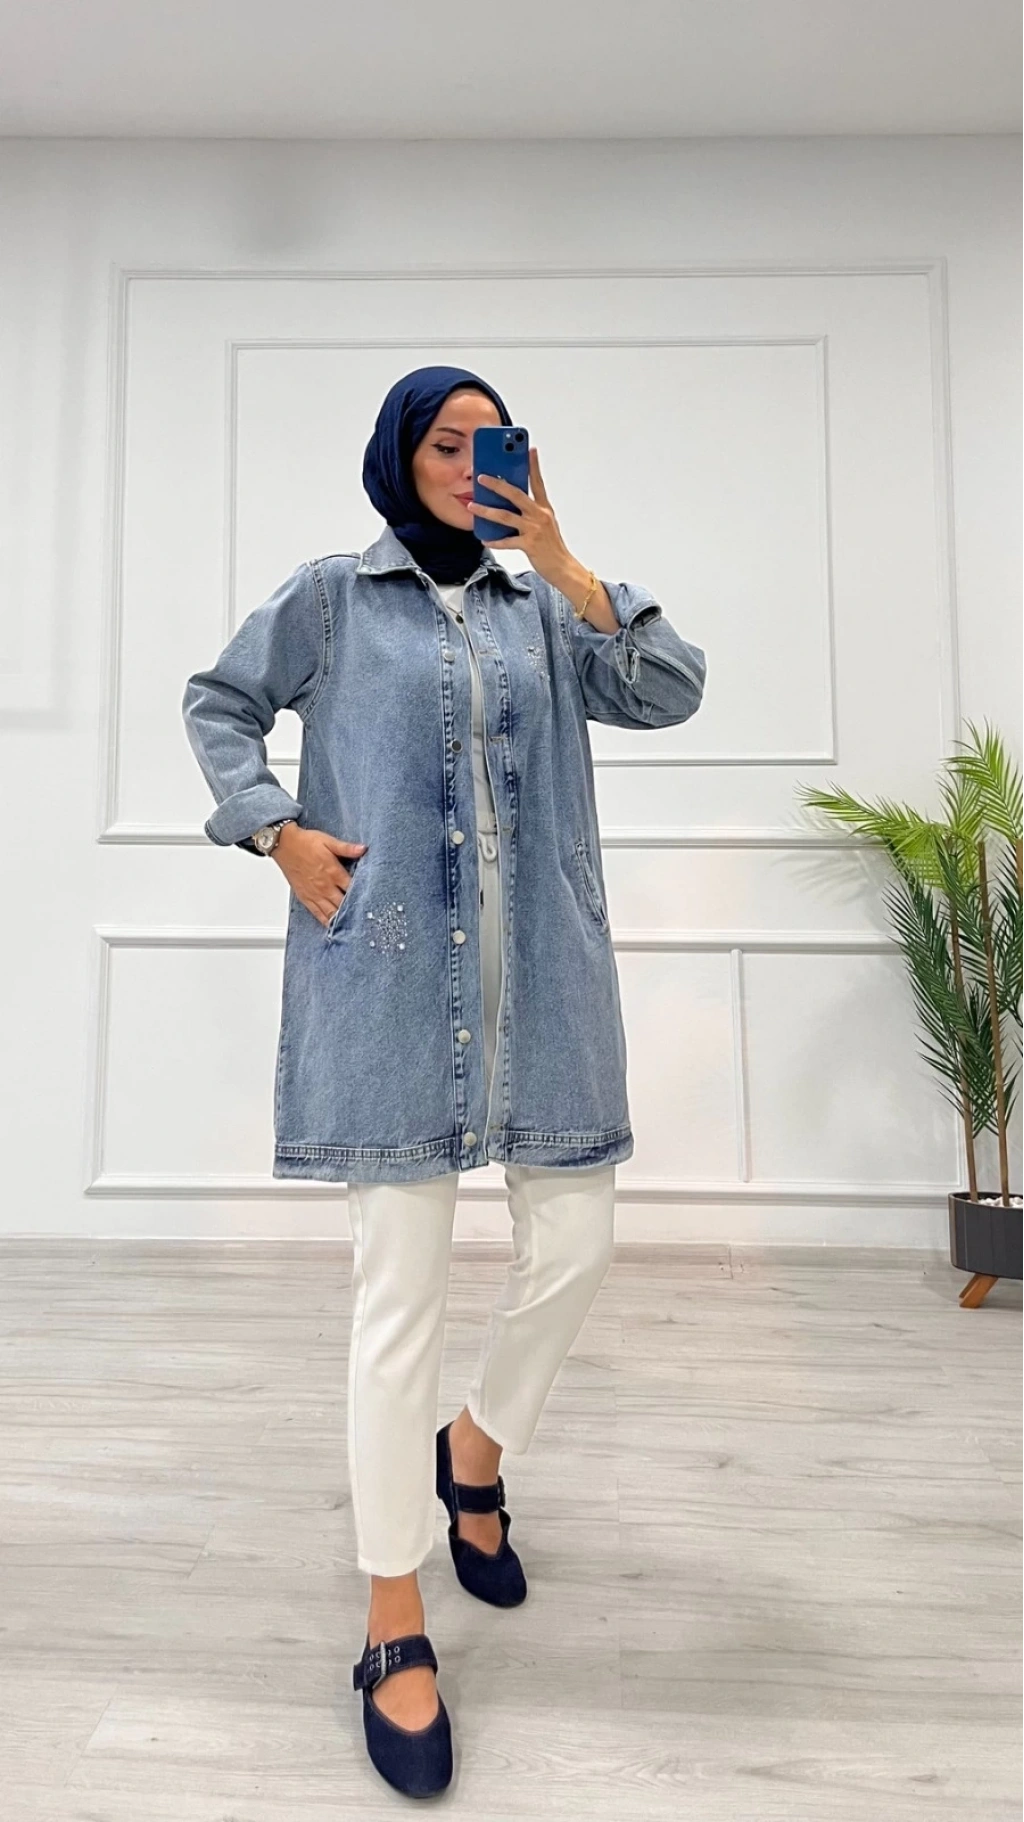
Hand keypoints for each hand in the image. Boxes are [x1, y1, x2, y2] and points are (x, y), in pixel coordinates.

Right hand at [272, 822, 366, 926]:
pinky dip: (326, 922)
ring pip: (331, 912)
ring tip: (353, 927)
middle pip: (344, 904)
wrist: (284, 845)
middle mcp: (325, 886)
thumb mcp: (328, 841)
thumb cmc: (305, 842)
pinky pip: (317, 914)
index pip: (352, 888)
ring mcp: (315, 894)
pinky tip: (333, 927)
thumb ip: (346, 848)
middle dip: (354, 910)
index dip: (363, 895)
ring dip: (342, 919)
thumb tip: (363, 849)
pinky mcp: (305, 898)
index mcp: (333, 872)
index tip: (372, 900)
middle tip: (365, 918)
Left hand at [472, 447, 574, 589]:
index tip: (529, 450)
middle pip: (515, 495)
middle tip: (482, 477)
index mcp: (544, 509)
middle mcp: (539, 516)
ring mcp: (534, 530)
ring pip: (506, 517)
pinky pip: (507, 541)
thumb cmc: (552, 547)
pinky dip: (495, 541)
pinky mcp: (530, 545)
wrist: (564, 568)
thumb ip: (531, 512)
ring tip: (473, 506)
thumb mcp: (545, 524)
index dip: (534, 466)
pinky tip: (484, 538)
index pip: (538, 482)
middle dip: (497, 485)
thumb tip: (509, 505)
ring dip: (487, 511)